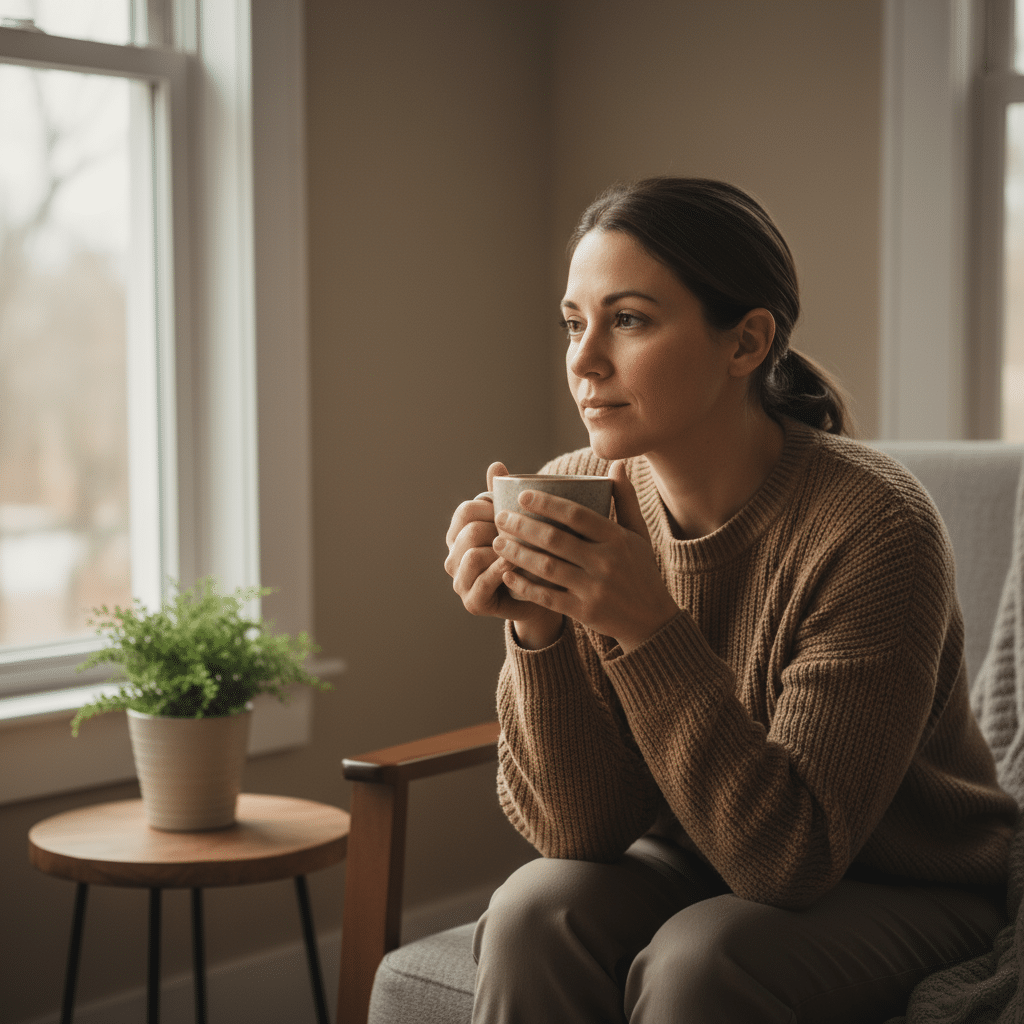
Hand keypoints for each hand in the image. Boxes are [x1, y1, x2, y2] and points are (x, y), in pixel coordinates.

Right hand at [444, 462, 564, 640]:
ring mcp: (460, 582)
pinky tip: (517, 563)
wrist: (541, 595)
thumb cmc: (527, 553)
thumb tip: (496, 464)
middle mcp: (453, 558)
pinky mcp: (472, 603)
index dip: (492, 507)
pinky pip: (482, 581)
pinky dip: (500, 570)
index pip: (466, 510)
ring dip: (500, 551)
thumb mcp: (515, 523)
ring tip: (522, 548)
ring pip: (473, 555)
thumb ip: (502, 497)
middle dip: (498, 529)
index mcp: (459, 534)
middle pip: (470, 531)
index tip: (515, 511)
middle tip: (524, 532)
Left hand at [491, 461, 677, 652]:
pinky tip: (506, 574)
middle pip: (555, 539)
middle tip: (500, 517)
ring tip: (497, 542)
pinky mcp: (585, 612)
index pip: (576, 515)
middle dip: (522, 526)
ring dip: (517, 554)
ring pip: (547, 568)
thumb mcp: (639, 534)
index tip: (522, 495)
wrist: (652, 620)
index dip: (547, 503)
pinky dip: (525, 586)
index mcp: (617, 539)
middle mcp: (606, 562)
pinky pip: (548, 597)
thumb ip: (626, 500)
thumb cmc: (641, 570)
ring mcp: (595, 589)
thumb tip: (617, 464)